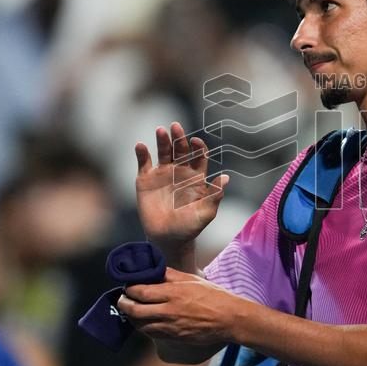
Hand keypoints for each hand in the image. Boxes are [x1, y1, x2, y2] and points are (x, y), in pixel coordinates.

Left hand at [117, 267, 236, 348]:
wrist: (229, 318)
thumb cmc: (214, 296)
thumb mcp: (192, 279)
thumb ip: (171, 274)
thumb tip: (154, 269)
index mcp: (172, 292)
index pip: (140, 291)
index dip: (129, 289)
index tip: (128, 286)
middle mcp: (168, 310)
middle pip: (134, 309)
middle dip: (124, 304)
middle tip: (122, 300)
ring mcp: (170, 326)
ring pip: (140, 325)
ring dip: (132, 318)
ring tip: (131, 311)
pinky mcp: (174, 337)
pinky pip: (152, 334)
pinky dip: (144, 328)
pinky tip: (145, 322)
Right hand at [135, 122, 228, 249]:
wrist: (167, 239)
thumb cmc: (190, 227)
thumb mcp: (206, 213)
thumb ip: (215, 195)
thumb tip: (225, 177)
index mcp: (196, 176)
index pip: (198, 155)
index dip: (198, 147)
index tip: (196, 142)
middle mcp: (180, 171)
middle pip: (180, 149)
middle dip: (179, 137)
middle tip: (176, 126)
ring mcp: (162, 173)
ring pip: (163, 151)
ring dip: (162, 140)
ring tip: (161, 131)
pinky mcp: (145, 179)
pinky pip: (143, 163)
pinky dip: (142, 153)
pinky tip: (141, 146)